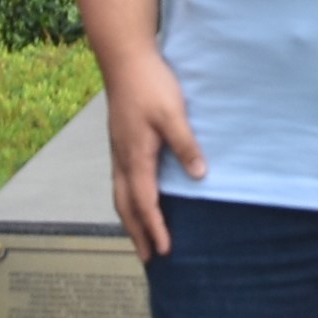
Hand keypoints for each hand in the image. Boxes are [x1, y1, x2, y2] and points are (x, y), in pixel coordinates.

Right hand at [106, 47, 206, 259]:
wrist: (124, 58)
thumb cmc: (150, 84)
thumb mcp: (173, 114)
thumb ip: (185, 145)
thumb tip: (199, 176)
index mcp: (136, 156)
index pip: (145, 202)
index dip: (155, 228)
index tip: (165, 251)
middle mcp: (122, 158)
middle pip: (126, 206)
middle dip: (137, 234)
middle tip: (149, 258)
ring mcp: (118, 150)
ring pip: (120, 194)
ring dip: (130, 219)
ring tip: (140, 236)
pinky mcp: (119, 141)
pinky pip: (120, 181)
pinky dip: (127, 200)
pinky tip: (136, 198)